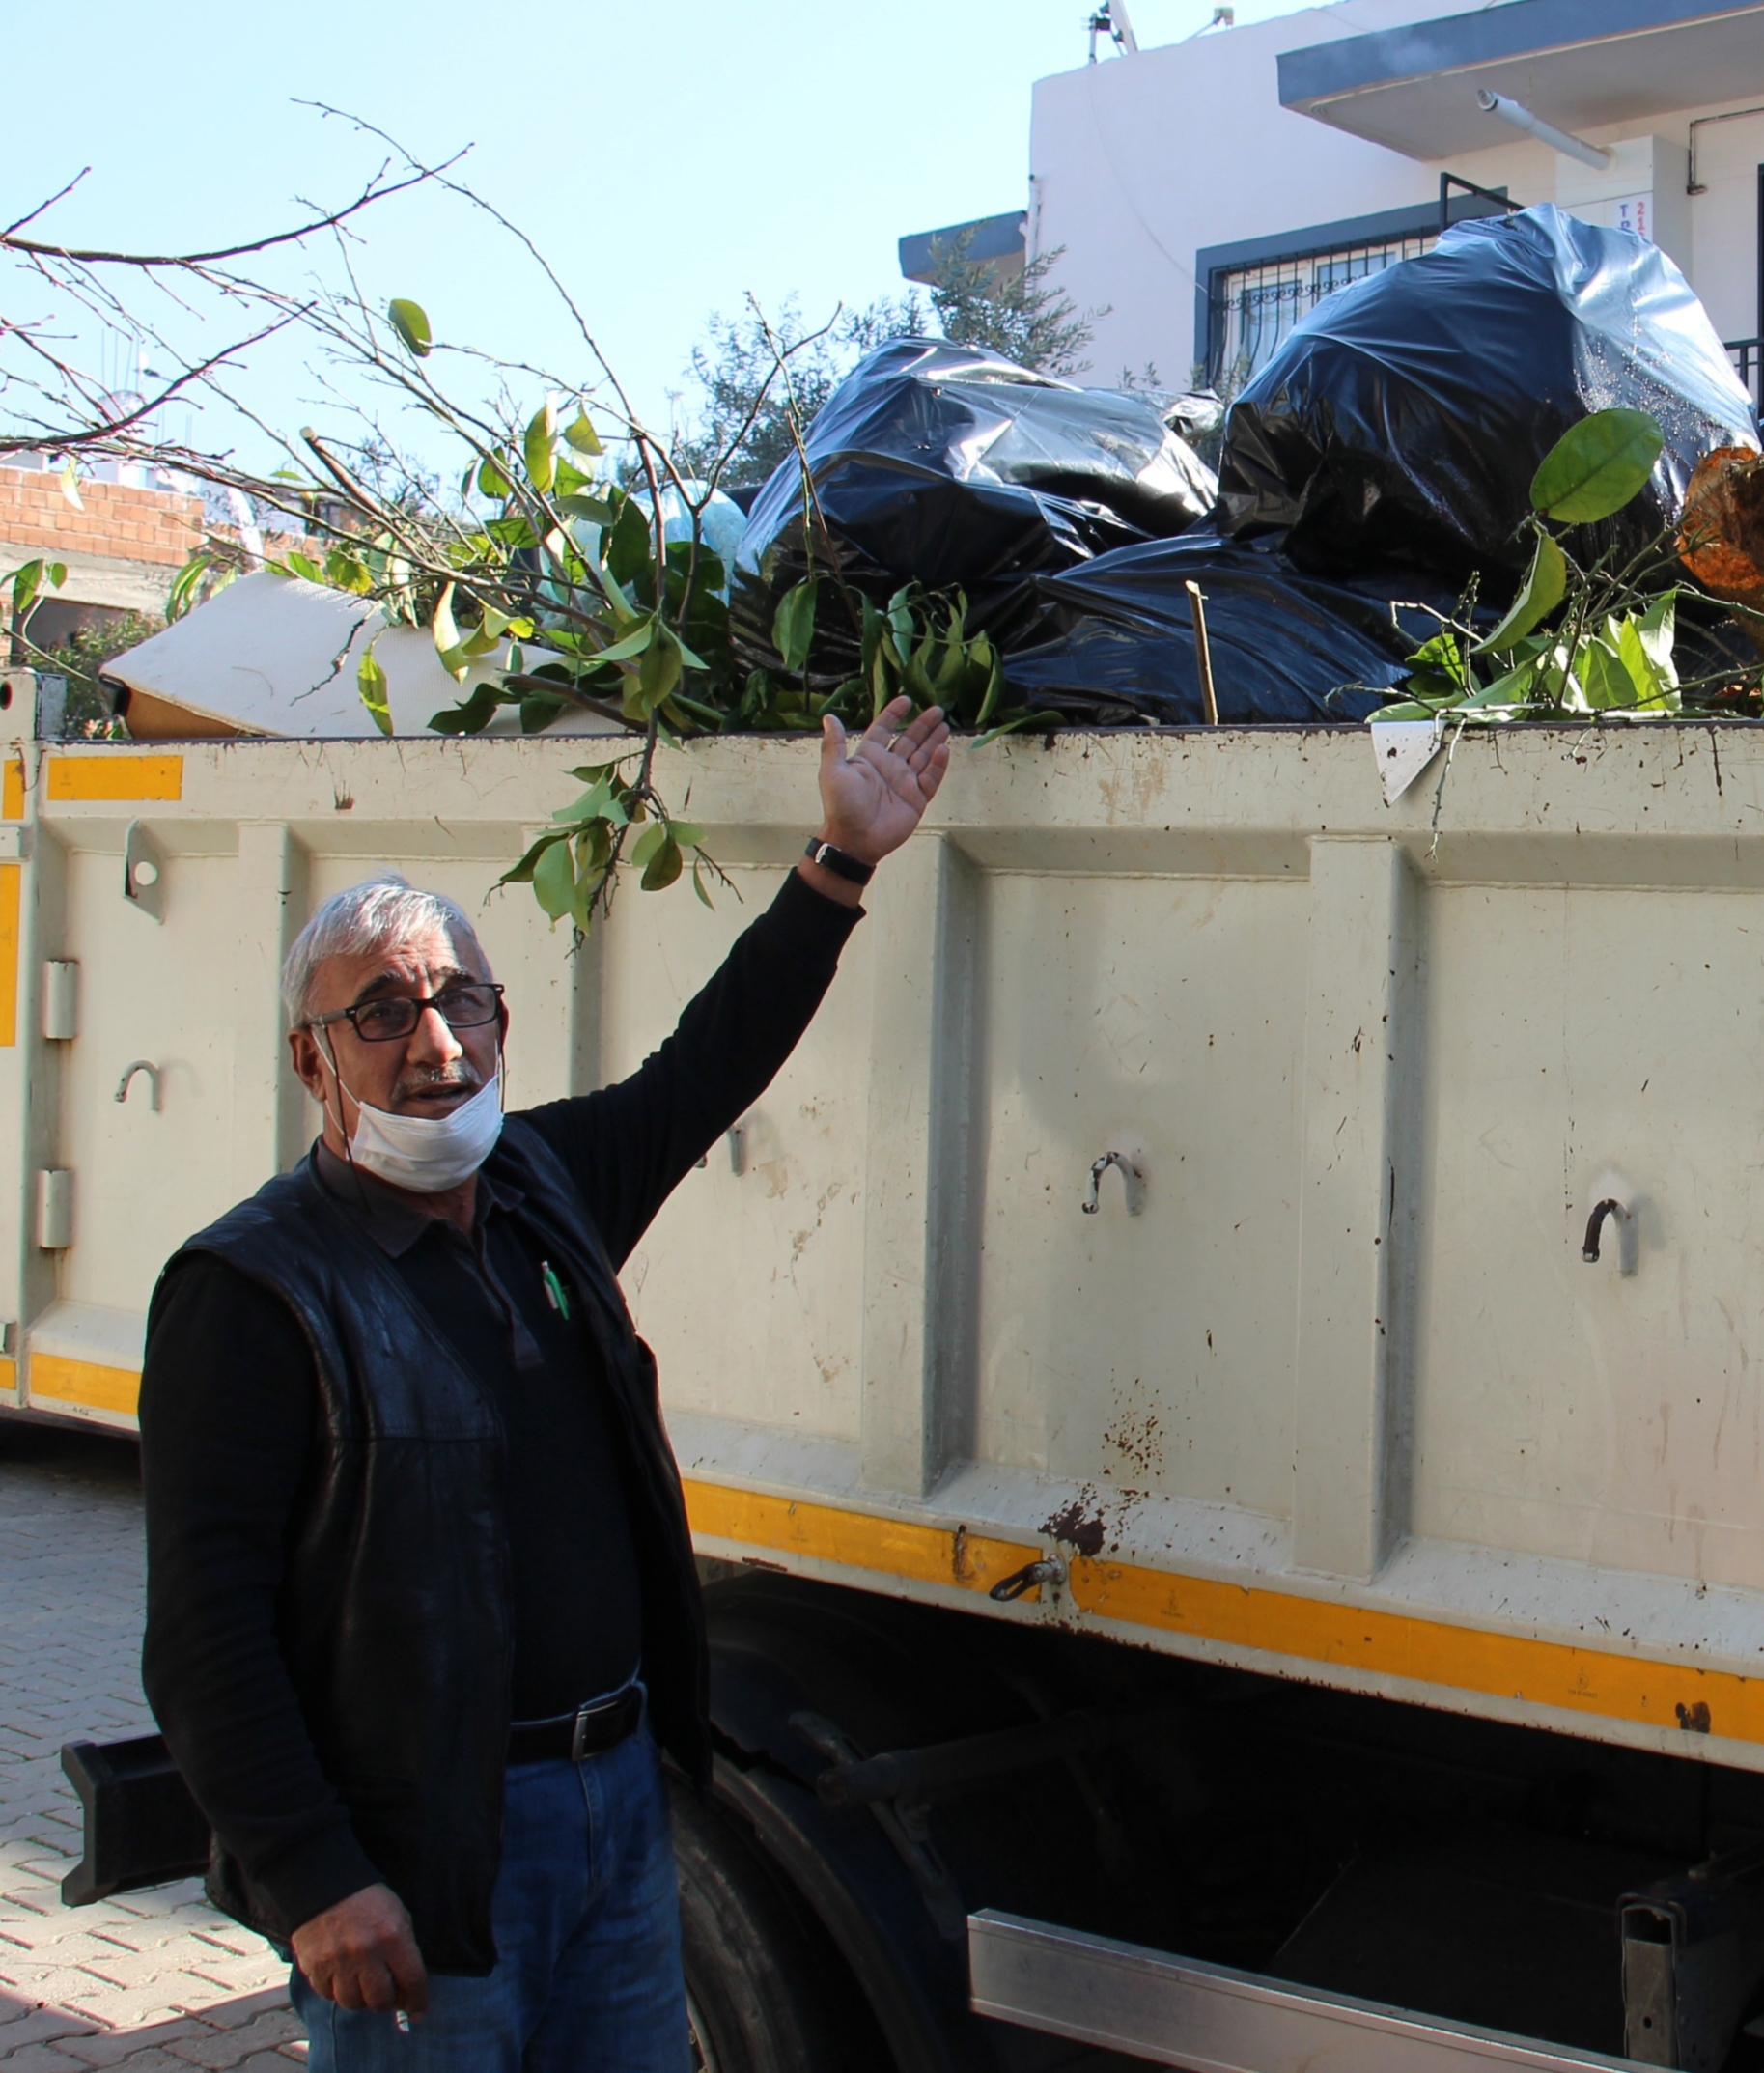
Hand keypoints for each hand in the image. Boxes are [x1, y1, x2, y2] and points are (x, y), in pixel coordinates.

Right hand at [291, 1882, 428, 2018]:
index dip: (418, 2001)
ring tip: (360, 1982)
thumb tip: (406, 1989)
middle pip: (380, 2001)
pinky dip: (336, 1991)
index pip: (411, 1980)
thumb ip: (404, 1951)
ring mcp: (338, 1962)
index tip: (418, 2012)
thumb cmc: (367, 1900)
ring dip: (360, 1997)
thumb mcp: (397, 1915)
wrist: (325, 1883)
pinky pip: (328, 1996)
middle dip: (386, 2001)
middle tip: (385, 1992)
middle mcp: (366, 1953)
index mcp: (393, 1937)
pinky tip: (340, 1975)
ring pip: (353, 2003)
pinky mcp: (315, 1967)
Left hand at [816, 696, 950, 866]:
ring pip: (923, 757)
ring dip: (934, 740)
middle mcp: (889, 767)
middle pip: (909, 740)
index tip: (907, 700)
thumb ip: (834, 744)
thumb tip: (829, 717)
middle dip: (923, 725)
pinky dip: (937, 765)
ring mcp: (904, 783)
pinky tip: (943, 750)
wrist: (854, 839)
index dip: (894, 714)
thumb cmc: (841, 805)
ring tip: (944, 725)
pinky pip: (930, 779)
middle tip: (937, 709)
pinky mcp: (916, 799)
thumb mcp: (832, 771)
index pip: (883, 730)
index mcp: (869, 758)